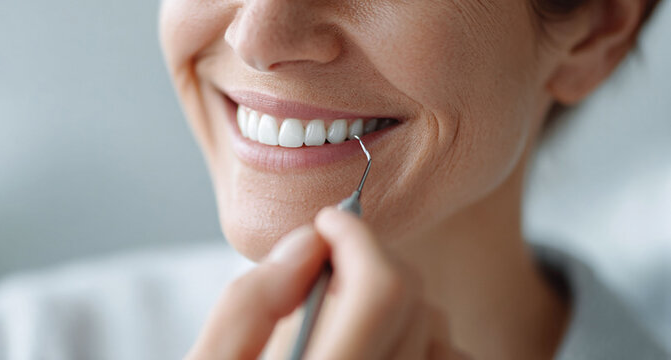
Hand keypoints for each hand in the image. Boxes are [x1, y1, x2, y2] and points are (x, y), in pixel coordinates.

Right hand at [186, 207, 468, 359]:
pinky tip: (375, 355)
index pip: (381, 295)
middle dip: (373, 269)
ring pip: (441, 340)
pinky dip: (420, 348)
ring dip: (401, 312)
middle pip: (416, 308)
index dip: (357, 240)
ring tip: (345, 328)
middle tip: (325, 276)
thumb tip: (310, 242)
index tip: (327, 225)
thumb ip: (249, 305)